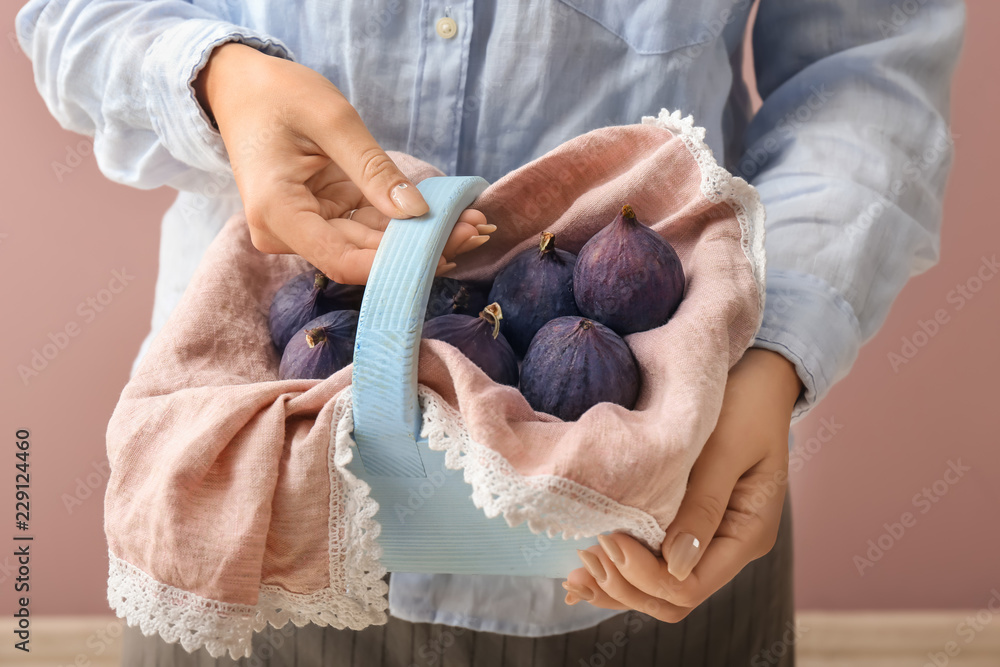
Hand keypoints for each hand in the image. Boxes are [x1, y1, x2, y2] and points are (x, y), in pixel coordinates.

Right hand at [194, 43, 490, 283]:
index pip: (343, 259)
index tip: (447, 250)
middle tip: (477, 230)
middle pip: (362, 255)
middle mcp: (285, 232)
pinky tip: (446, 218)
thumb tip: (416, 212)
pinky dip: (403, 224)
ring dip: (419, 238)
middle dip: (421, 247)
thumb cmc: (278, 95)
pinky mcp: (317, 219)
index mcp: (278, 212)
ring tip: (472, 223)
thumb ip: (374, 170)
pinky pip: (364, 228)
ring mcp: (302, 229)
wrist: (239, 88)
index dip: (397, 263)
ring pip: (368, 245)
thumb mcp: (332, 120)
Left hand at [562, 348, 801, 620]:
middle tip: (584, 555)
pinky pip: (654, 562)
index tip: (608, 538)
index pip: (690, 587)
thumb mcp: (725, 450)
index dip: (645, 575)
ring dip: (618, 584)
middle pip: (672, 598)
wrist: (757, 378)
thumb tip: (675, 565)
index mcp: (747, 534)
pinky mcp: (688, 526)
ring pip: (659, 589)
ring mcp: (708, 540)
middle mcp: (729, 547)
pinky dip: (622, 569)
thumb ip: (702, 506)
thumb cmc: (744, 405)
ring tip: (575, 570)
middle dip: (626, 586)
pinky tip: (587, 563)